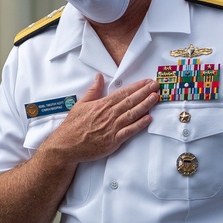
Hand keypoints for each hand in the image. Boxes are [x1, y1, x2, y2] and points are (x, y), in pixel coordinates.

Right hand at [39, 74, 158, 163]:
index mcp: (102, 105)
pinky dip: (139, 125)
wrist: (67, 145)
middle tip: (156, 86)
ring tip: (155, 98)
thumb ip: (92, 90)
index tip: (147, 82)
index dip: (137, 87)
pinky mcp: (113, 140)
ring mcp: (112, 127)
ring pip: (132, 114)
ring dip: (146, 105)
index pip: (123, 93)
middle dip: (145, 92)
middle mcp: (109, 114)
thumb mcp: (81, 104)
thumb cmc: (73, 126)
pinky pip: (129, 131)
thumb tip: (98, 77)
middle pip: (130, 101)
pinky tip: (148, 118)